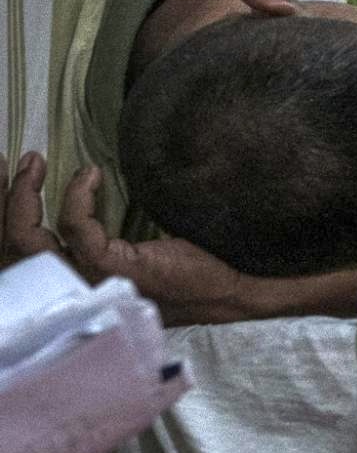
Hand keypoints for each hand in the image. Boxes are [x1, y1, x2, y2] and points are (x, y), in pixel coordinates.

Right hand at [7, 161, 259, 325]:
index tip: (7, 178)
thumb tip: (89, 184)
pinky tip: (89, 175)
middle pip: (13, 251)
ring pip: (30, 243)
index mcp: (78, 286)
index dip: (7, 217)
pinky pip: (77, 231)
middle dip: (4, 203)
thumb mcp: (139, 248)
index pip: (20, 260)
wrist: (237, 283)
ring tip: (33, 162)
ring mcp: (93, 283)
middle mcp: (76, 290)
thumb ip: (105, 233)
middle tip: (14, 163)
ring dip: (23, 197)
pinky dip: (76, 197)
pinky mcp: (115, 271)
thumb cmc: (196, 263)